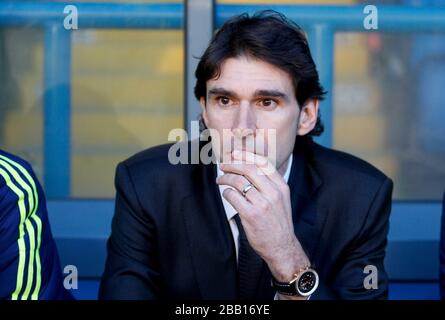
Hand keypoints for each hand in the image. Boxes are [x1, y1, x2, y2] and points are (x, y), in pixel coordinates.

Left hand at [216, 150, 310, 281]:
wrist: (282, 246)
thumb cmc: (278, 222)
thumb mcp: (281, 199)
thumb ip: (269, 184)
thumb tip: (249, 168)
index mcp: (281, 186)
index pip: (263, 163)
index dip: (247, 156)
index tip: (235, 154)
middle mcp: (273, 193)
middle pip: (249, 169)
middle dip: (233, 164)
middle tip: (223, 165)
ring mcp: (262, 204)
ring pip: (239, 182)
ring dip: (226, 178)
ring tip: (220, 179)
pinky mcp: (251, 214)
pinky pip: (233, 196)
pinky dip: (226, 192)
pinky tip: (226, 194)